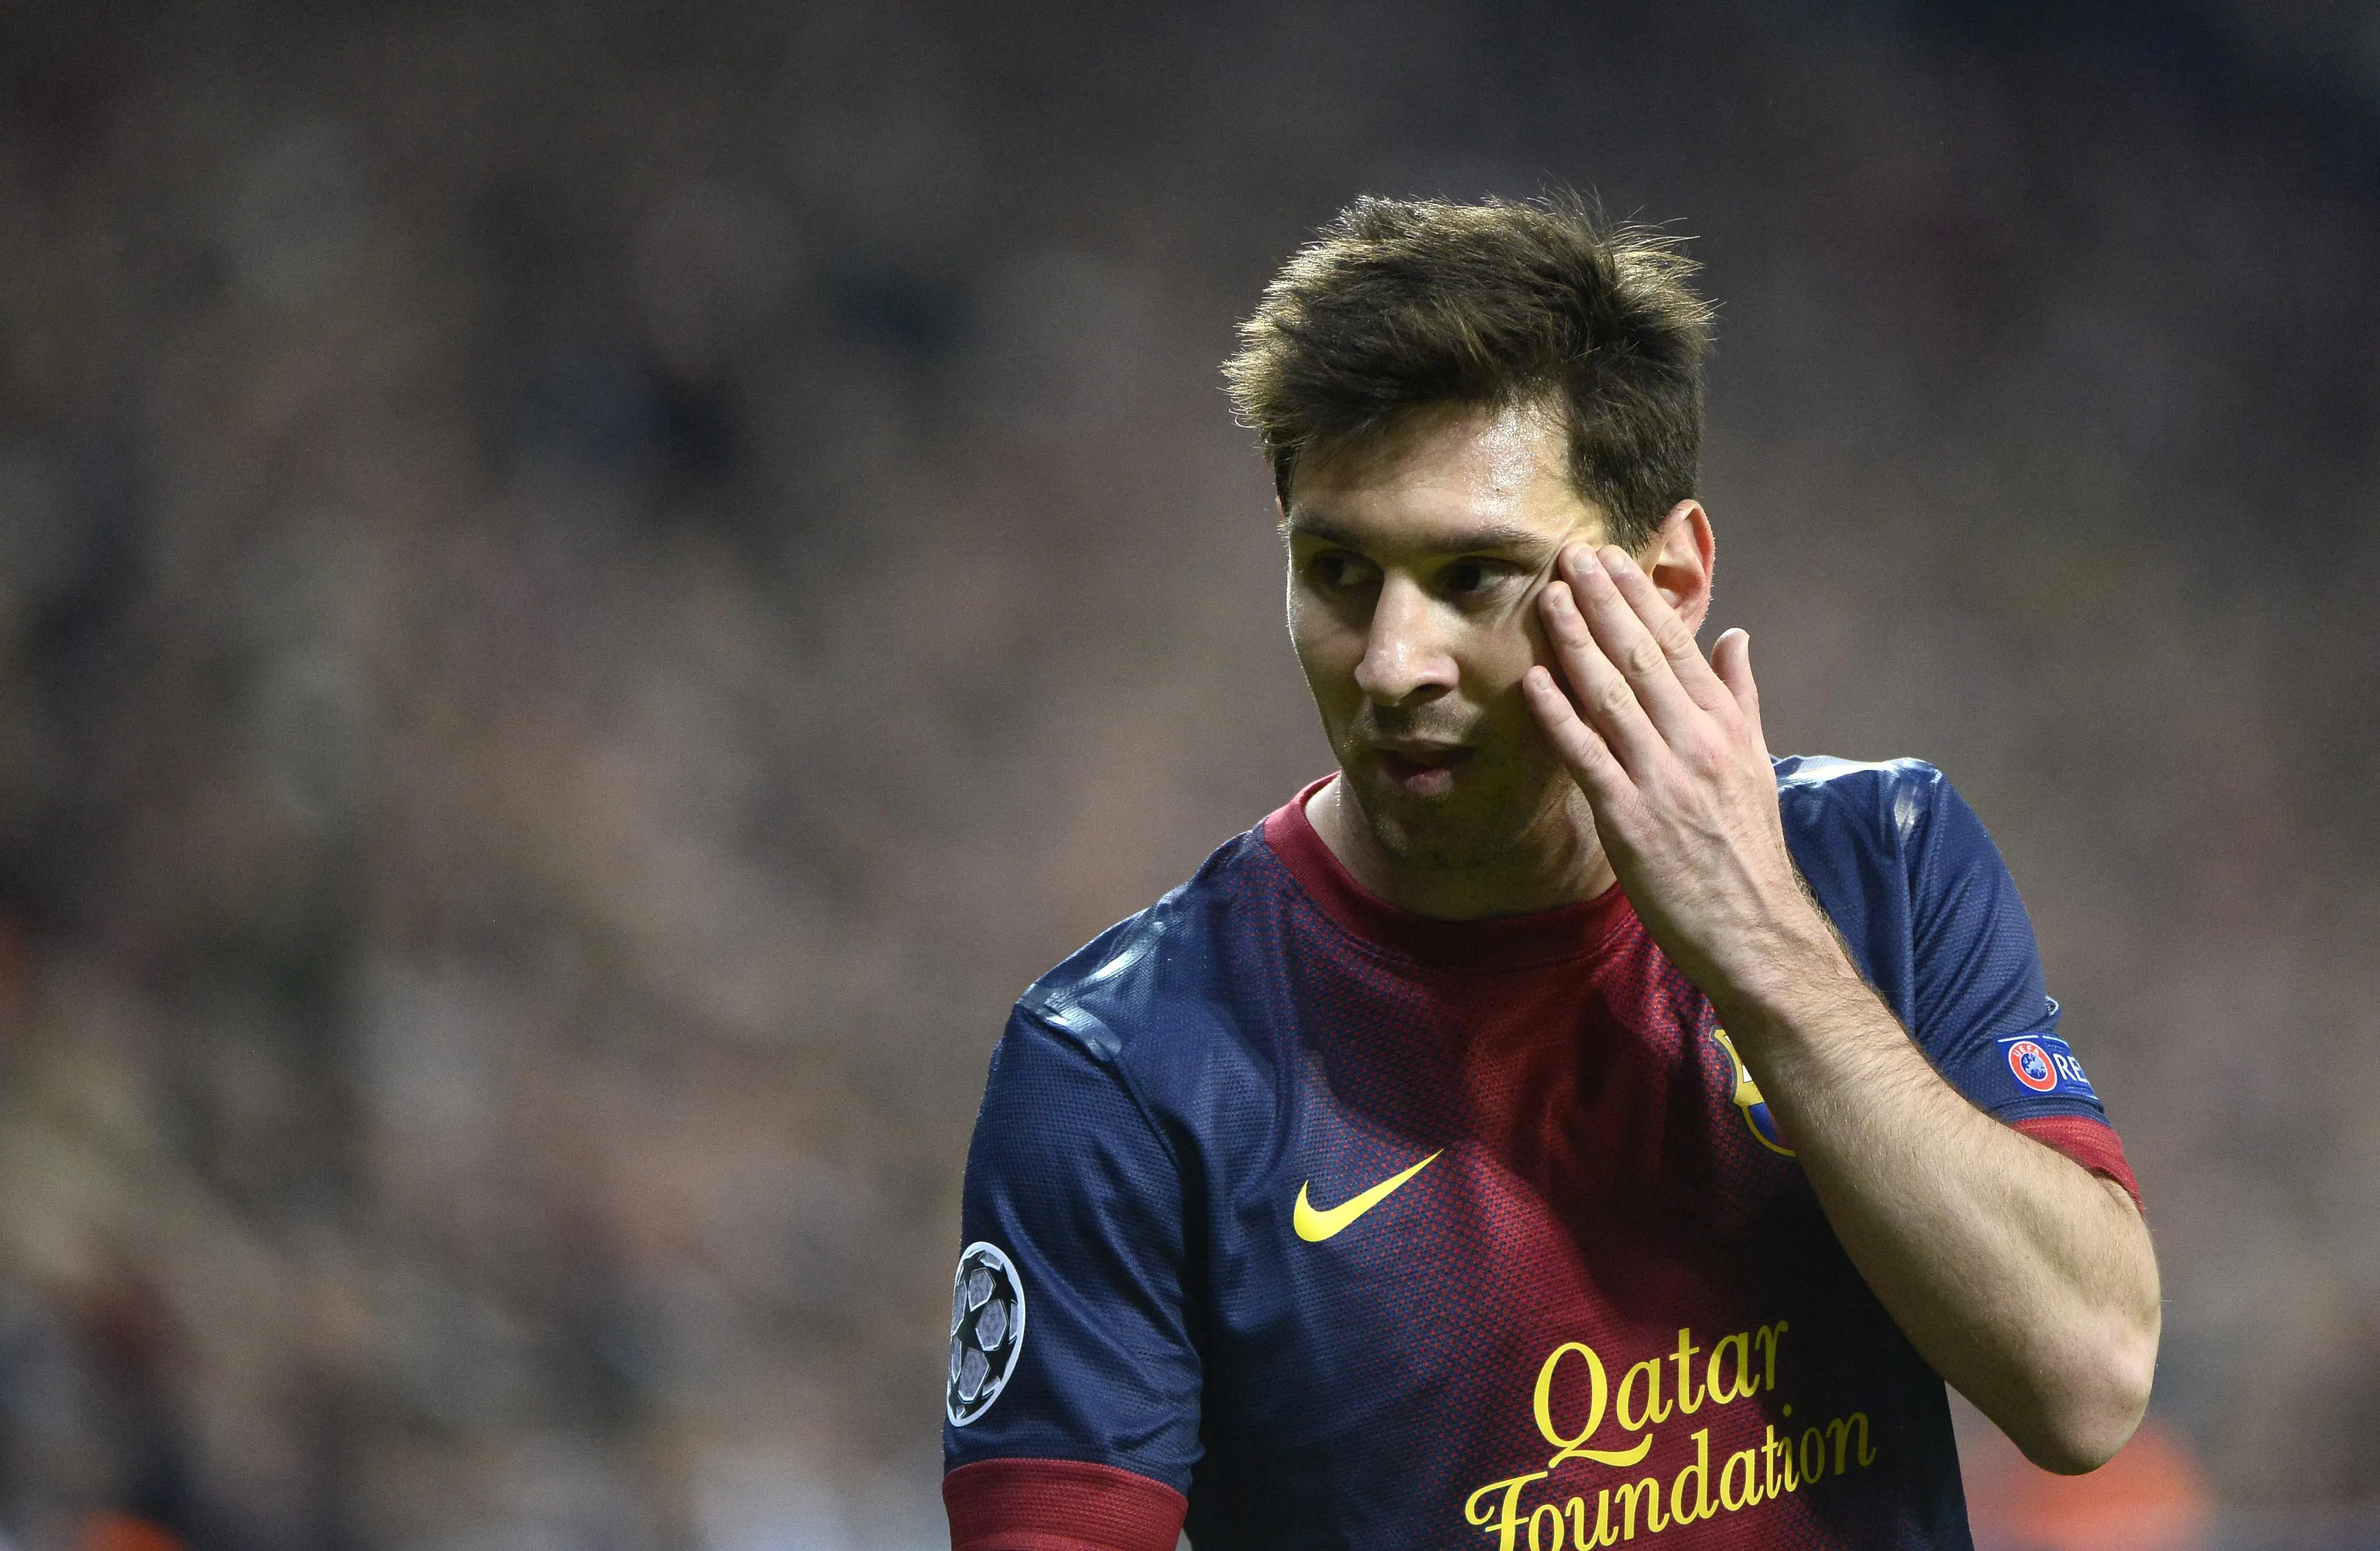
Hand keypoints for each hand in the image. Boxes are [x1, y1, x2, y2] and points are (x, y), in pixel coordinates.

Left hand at [1521, 544, 1844, 1021]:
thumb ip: (1740, 695)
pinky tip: (1534, 680)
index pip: (1676, 646)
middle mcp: (1696, 742)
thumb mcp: (1755, 761)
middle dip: (1601, 601)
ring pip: (1611, 695)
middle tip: (1569, 554)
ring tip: (1547, 596)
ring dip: (1575, 641)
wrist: (1753, 925)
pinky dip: (1559, 715)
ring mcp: (1662, 779)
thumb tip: (1735, 634)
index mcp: (1724, 725)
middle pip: (1640, 657)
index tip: (1609, 559)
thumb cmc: (1746, 845)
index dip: (1638, 598)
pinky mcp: (1630, 819)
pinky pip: (1587, 756)